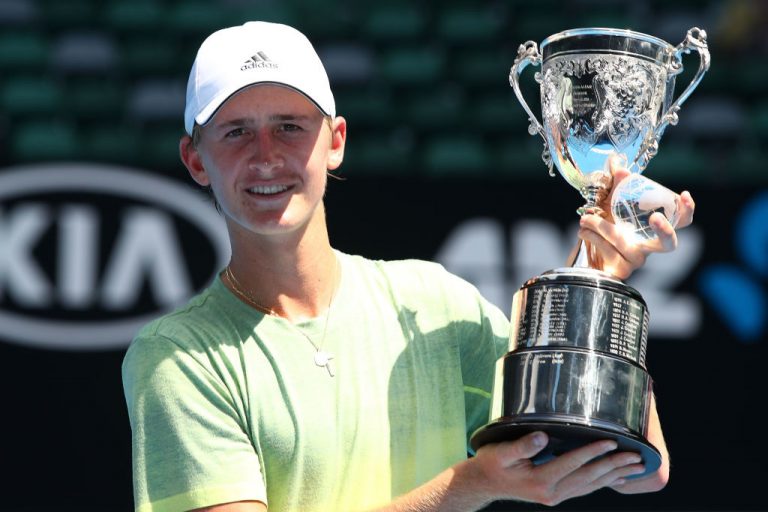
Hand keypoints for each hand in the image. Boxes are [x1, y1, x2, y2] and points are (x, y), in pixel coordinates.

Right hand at [470, 432, 646, 506]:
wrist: (483, 484)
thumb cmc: (491, 464)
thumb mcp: (501, 452)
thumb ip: (522, 445)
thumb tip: (542, 436)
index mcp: (540, 481)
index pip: (573, 463)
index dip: (593, 451)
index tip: (612, 442)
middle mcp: (552, 492)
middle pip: (589, 477)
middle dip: (614, 466)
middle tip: (636, 457)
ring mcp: (555, 496)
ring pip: (591, 485)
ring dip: (614, 475)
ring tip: (634, 467)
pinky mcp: (555, 494)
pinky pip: (585, 489)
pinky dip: (603, 483)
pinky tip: (616, 479)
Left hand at [578, 157, 695, 278]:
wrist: (582, 253)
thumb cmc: (602, 228)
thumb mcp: (608, 203)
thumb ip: (615, 185)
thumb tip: (617, 164)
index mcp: (653, 229)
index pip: (681, 222)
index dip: (687, 211)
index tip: (684, 195)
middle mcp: (649, 247)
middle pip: (669, 244)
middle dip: (665, 230)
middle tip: (655, 217)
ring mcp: (636, 261)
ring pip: (624, 241)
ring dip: (602, 225)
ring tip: (585, 217)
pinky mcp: (620, 270)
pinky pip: (609, 251)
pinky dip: (593, 236)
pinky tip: (583, 230)